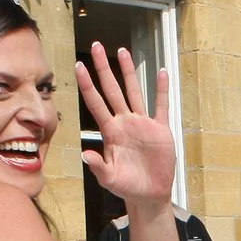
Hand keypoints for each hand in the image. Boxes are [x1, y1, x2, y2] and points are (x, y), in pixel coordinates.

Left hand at [70, 42, 175, 206]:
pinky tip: (161, 72)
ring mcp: (142, 123)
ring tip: (122, 51)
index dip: (87, 85)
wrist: (149, 194)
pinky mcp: (160, 129)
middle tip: (96, 46)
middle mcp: (124, 122)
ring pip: (133, 92)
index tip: (78, 66)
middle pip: (112, 89)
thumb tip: (85, 154)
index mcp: (110, 131)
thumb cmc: (126, 186)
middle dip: (103, 68)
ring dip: (128, 72)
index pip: (96, 103)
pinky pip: (161, 106)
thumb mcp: (109, 179)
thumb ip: (98, 166)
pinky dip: (161, 90)